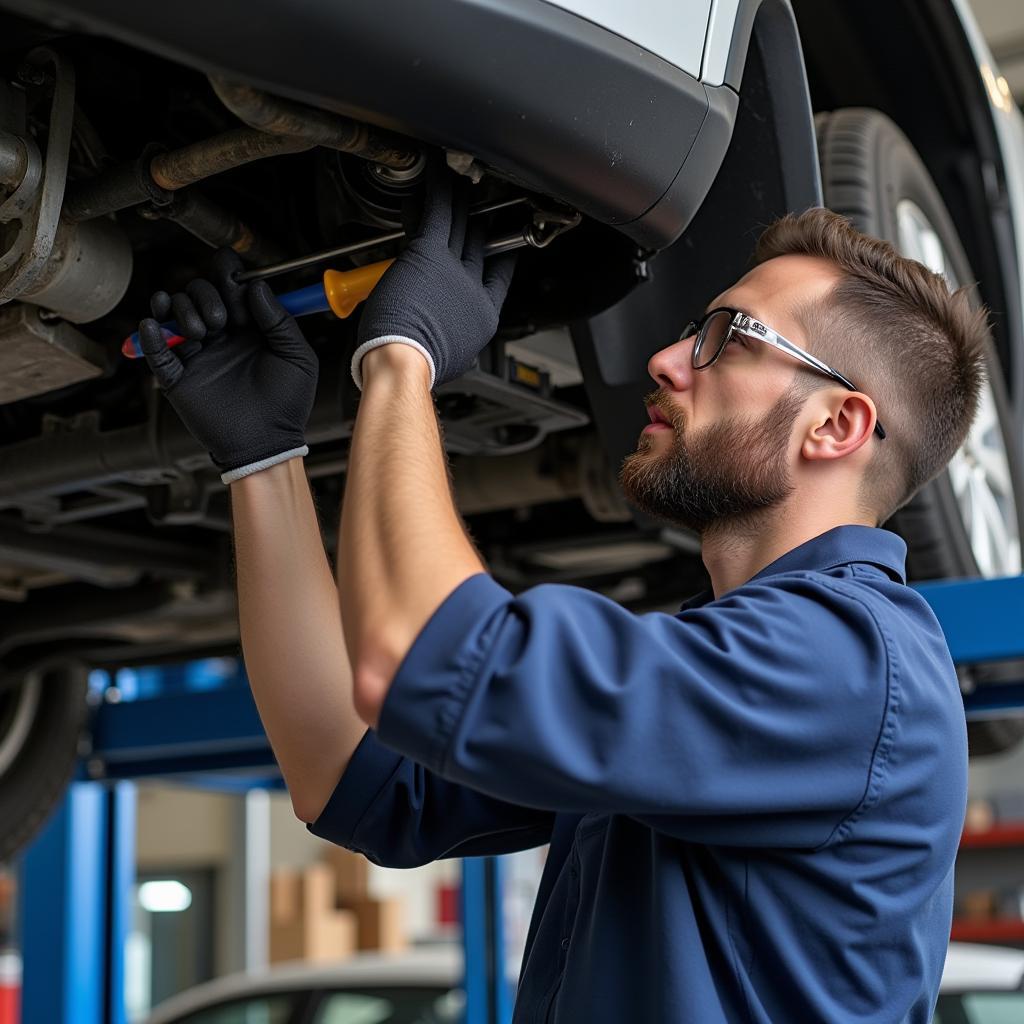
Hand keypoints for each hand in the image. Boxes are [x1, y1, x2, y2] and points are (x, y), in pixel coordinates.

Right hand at [138, 248, 317, 482]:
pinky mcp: (179, 378)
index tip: (230, 274)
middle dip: (204, 295)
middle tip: (222, 321)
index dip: (226, 276)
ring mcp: (198, 355)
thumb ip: (280, 320)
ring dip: (182, 310)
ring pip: (174, 314)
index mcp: (249, 328)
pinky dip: (150, 336)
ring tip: (201, 331)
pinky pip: (155, 352)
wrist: (269, 442)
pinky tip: (155, 325)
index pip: (230, 288)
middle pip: (198, 294)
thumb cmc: (288, 403)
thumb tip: (257, 285)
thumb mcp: (297, 357)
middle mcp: (221, 337)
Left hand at [351, 160, 516, 389]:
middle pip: (480, 247)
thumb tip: (440, 335)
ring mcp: (454, 269)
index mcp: (482, 316)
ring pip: (462, 226)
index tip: (496, 242)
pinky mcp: (430, 253)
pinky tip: (440, 174)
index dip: (497, 256)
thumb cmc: (418, 364)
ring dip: (462, 202)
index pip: (497, 278)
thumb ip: (450, 337)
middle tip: (477, 204)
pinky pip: (439, 214)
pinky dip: (440, 191)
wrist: (405, 360)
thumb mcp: (447, 356)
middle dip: (478, 224)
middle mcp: (472, 290)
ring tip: (462, 182)